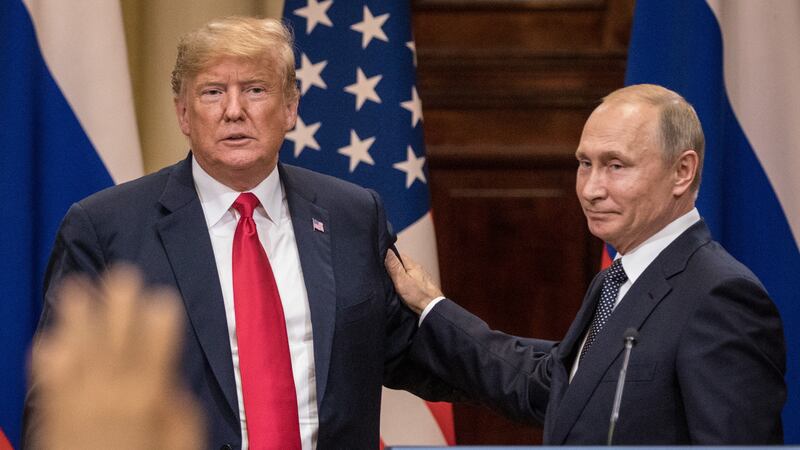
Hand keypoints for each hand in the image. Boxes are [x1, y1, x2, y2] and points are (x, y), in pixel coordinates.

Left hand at [29, 266, 203, 449]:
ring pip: (78, 354)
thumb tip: (166, 385)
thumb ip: (178, 412)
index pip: (154, 352)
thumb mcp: (184, 446)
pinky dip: (48, 359)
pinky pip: (48, 383)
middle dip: (119, 307)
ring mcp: (77, 406)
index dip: (158, 323)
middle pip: (115, 343)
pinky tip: (49, 338)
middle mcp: (109, 397)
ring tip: (76, 287)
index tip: (161, 295)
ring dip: (76, 319)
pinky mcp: (53, 418)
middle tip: (122, 274)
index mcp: (146, 402)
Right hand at [385, 250, 443, 314]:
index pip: (398, 254)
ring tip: (393, 282)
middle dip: (394, 267)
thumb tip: (387, 250)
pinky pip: (411, 279)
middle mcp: (418, 268)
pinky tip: (403, 288)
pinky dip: (406, 282)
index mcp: (412, 264)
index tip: (382, 264)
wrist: (433, 308)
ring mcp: (421, 276)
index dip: (389, 258)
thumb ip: (394, 266)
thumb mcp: (401, 280)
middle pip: (402, 263)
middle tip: (386, 275)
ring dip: (400, 275)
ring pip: (407, 272)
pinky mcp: (422, 285)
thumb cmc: (418, 295)